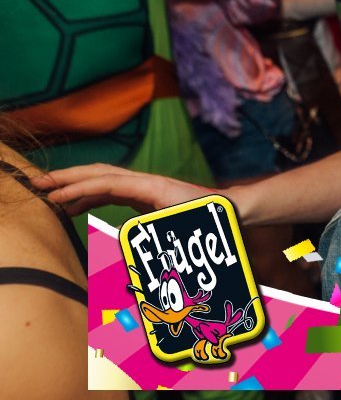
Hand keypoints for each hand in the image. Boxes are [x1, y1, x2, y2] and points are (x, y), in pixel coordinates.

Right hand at [32, 164, 213, 216]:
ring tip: (48, 197)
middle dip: (69, 176)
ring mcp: (144, 187)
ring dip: (76, 186)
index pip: (108, 182)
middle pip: (100, 172)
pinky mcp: (144, 196)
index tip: (55, 196)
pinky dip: (90, 197)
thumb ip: (159, 230)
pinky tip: (74, 208)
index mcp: (153, 187)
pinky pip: (112, 192)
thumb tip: (129, 239)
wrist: (230, 210)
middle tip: (38, 183)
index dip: (80, 188)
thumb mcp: (185, 225)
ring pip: (103, 180)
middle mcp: (146, 182)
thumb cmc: (209, 219)